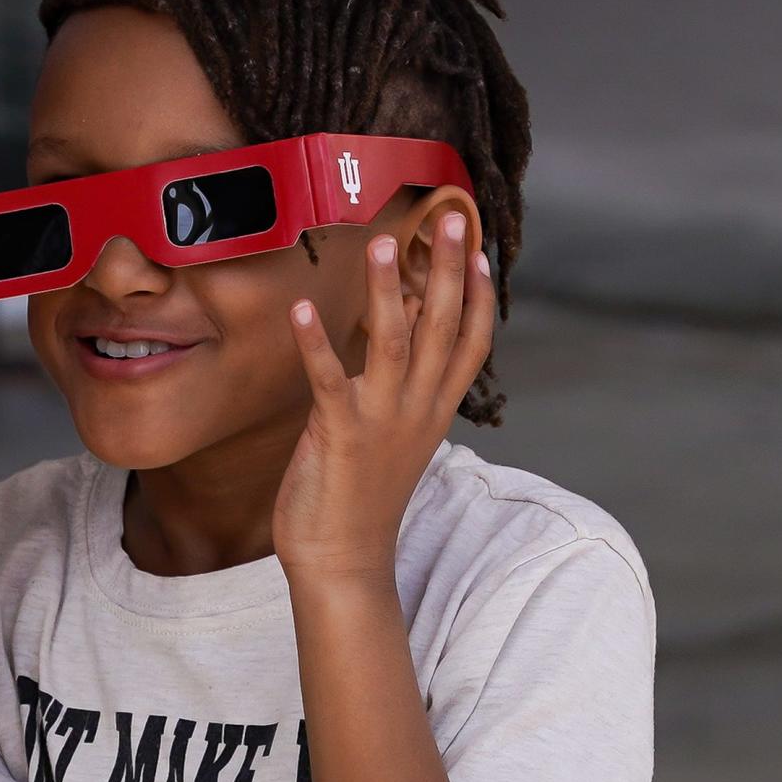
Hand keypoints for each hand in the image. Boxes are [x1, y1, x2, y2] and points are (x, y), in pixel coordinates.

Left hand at [273, 213, 494, 583]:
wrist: (343, 563)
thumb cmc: (359, 499)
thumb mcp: (392, 438)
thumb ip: (399, 392)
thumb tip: (398, 340)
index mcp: (434, 413)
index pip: (471, 346)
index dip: (478, 298)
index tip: (478, 251)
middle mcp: (416, 412)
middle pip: (443, 330)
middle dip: (447, 272)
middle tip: (449, 218)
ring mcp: (382, 422)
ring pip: (395, 343)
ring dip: (390, 290)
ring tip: (386, 242)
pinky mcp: (341, 436)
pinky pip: (329, 380)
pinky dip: (316, 343)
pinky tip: (303, 309)